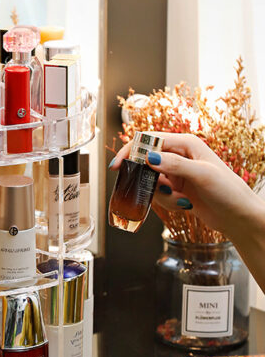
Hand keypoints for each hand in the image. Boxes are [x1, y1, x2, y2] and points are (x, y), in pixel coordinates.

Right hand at [109, 132, 256, 239]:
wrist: (238, 216)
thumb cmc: (229, 191)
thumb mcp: (202, 174)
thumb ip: (175, 164)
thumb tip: (149, 157)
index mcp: (185, 143)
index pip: (149, 140)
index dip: (131, 151)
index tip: (118, 166)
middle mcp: (179, 155)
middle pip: (145, 162)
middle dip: (147, 179)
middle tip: (152, 190)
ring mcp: (176, 173)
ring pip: (151, 181)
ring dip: (161, 195)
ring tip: (181, 201)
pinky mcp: (175, 189)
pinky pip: (158, 194)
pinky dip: (167, 202)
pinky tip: (184, 205)